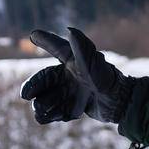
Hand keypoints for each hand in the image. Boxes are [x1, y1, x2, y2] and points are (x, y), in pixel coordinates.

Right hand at [21, 27, 148, 148]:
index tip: (34, 35)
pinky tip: (48, 118)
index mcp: (75, 62)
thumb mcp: (95, 66)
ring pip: (47, 97)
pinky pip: (56, 111)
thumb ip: (82, 49)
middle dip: (33, 87)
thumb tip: (70, 30)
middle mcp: (70, 76)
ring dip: (41, 105)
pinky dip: (51, 115)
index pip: (58, 49)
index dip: (46, 41)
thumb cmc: (109, 82)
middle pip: (44, 80)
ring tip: (39, 112)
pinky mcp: (74, 107)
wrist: (123, 106)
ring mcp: (71, 92)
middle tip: (25, 95)